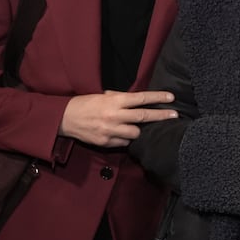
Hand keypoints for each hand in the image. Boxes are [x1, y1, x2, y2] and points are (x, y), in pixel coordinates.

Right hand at [60, 90, 176, 146]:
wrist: (65, 118)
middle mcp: (115, 115)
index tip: (171, 97)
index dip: (158, 97)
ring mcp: (110, 130)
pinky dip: (125, 139)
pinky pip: (124, 143)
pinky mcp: (105, 142)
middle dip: (161, 116)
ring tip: (134, 127)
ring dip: (138, 130)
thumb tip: (137, 100)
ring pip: (135, 133)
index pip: (142, 98)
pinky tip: (120, 134)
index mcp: (115, 101)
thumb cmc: (86, 104)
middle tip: (175, 115)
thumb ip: (120, 98)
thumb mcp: (103, 96)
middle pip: (144, 116)